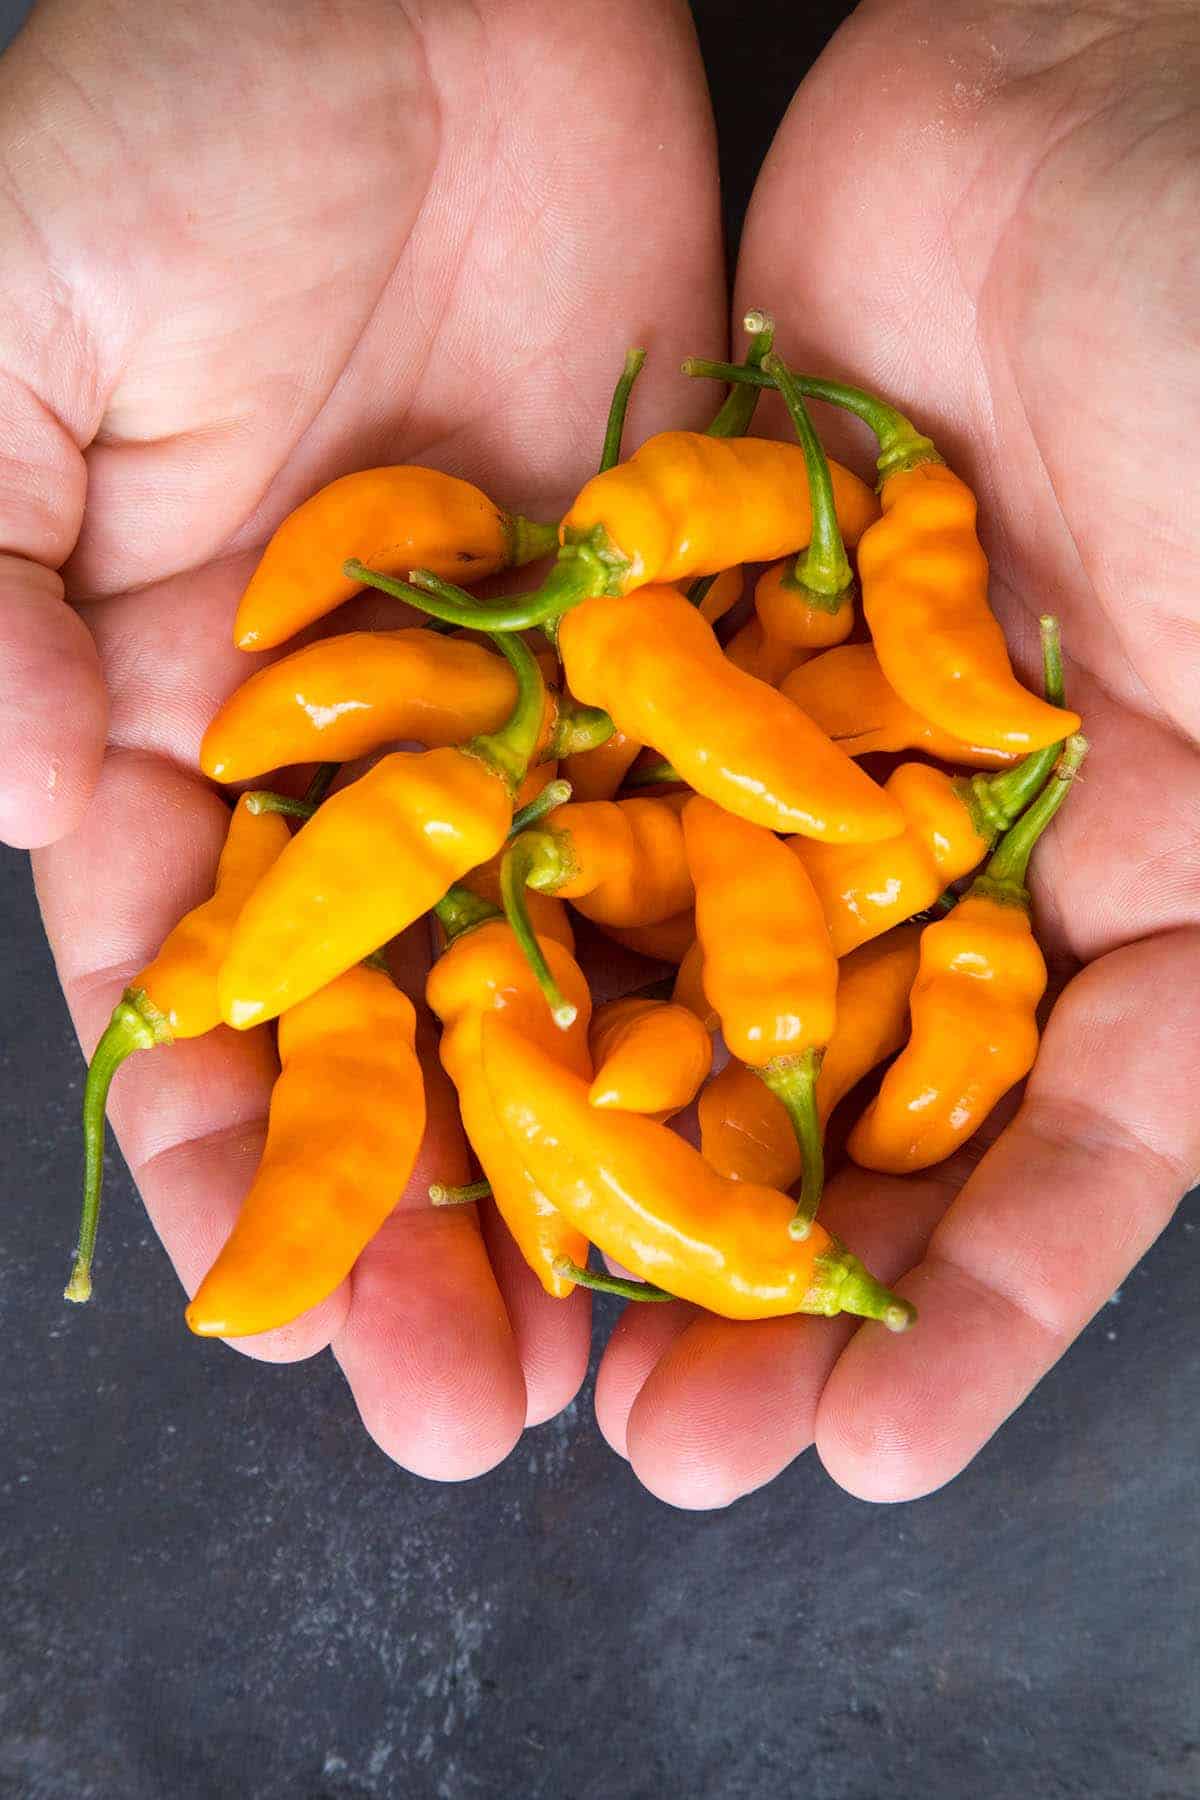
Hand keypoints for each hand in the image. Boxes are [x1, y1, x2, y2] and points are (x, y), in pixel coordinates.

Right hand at [22, 0, 723, 1474]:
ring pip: (576, 991)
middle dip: (432, 1237)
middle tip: (485, 1417)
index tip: (281, 1328)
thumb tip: (22, 813)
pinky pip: (726, 842)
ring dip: (601, 1171)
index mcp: (190, 727)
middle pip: (403, 1050)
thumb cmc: (185, 120)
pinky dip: (747, 985)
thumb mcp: (18, 338)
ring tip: (648, 1355)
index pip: (199, 1006)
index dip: (232, 1173)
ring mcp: (546, 719)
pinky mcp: (693, 645)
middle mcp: (377, 763)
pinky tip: (787, 1127)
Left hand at [596, 0, 1199, 1506]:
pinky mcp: (682, 641)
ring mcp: (810, 746)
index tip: (875, 1457)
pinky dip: (530, 929)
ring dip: (623, 1163)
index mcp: (1163, 872)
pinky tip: (452, 1066)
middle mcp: (976, 838)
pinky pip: (589, 812)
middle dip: (769, 1288)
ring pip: (706, 994)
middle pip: (867, 1113)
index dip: (992, 1313)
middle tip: (659, 1448)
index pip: (1080, 1152)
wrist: (1101, 80)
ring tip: (530, 1328)